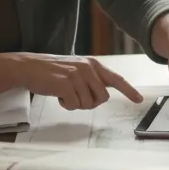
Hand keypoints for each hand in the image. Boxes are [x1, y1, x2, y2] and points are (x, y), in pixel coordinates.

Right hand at [13, 53, 141, 110]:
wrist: (29, 67)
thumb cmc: (53, 71)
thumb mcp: (77, 70)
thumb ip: (92, 80)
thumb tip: (103, 96)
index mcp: (93, 64)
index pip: (116, 79)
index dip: (129, 90)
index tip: (139, 99)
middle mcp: (88, 68)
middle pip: (102, 98)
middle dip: (91, 103)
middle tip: (76, 97)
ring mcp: (77, 76)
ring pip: (88, 104)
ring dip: (76, 104)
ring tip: (65, 93)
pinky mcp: (65, 84)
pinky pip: (73, 105)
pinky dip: (66, 105)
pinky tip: (58, 95)